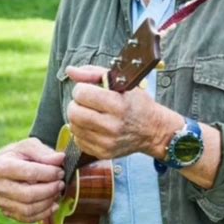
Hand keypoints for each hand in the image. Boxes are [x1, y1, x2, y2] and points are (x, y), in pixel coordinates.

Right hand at [0, 137, 64, 222]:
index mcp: (0, 166)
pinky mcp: (7, 212)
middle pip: (28, 195)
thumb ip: (44, 152)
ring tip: (58, 192)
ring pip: (28, 209)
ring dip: (48, 202)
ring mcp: (1, 201)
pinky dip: (44, 214)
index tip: (60, 171)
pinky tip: (53, 205)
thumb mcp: (29, 146)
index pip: (28, 173)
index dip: (49, 173)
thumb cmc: (20, 155)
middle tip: (61, 183)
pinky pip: (27, 218)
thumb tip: (60, 159)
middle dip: (50, 190)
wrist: (9, 166)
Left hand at [66, 65, 182, 160]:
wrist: (153, 130)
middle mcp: (112, 125)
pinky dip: (82, 132)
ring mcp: (107, 142)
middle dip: (76, 104)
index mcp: (118, 104)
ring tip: (91, 114)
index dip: (81, 89)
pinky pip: (78, 140)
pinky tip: (93, 127)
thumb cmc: (137, 104)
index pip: (82, 94)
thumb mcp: (121, 82)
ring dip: (78, 117)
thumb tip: (70, 70)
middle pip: (74, 112)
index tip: (88, 90)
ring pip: (73, 126)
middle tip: (86, 103)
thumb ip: (93, 73)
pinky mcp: (103, 153)